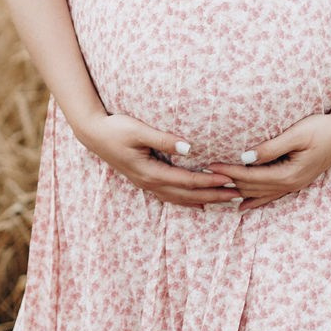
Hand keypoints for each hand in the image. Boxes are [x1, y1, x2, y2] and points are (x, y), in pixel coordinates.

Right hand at [78, 113, 241, 207]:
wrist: (93, 133)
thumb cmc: (116, 128)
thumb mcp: (139, 130)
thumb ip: (164, 139)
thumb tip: (190, 148)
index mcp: (150, 172)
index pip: (187, 180)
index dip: (209, 181)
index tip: (229, 179)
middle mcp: (150, 182)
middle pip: (187, 194)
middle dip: (213, 195)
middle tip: (237, 196)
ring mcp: (147, 183)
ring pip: (179, 198)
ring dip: (203, 200)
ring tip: (224, 202)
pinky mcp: (145, 180)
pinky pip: (170, 196)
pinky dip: (187, 200)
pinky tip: (198, 202)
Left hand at [207, 110, 330, 212]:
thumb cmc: (321, 128)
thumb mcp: (296, 134)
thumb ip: (271, 147)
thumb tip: (245, 157)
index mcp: (288, 173)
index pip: (251, 177)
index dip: (228, 172)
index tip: (209, 167)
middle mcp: (290, 184)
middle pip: (252, 188)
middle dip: (227, 183)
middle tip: (203, 179)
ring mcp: (294, 185)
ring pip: (259, 194)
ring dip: (237, 194)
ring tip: (215, 193)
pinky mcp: (296, 181)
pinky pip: (271, 196)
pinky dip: (255, 200)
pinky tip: (242, 206)